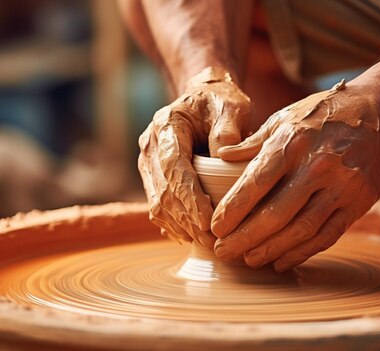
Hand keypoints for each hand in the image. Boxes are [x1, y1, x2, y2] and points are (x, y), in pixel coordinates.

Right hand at [138, 67, 251, 246]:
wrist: (202, 99)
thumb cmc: (220, 102)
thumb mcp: (231, 105)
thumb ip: (228, 127)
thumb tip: (224, 155)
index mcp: (166, 125)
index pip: (174, 167)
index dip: (188, 197)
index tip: (206, 220)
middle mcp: (150, 146)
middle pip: (163, 191)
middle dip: (187, 220)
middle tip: (213, 242)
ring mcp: (148, 163)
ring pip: (157, 204)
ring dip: (181, 227)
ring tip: (207, 244)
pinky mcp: (152, 178)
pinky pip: (158, 207)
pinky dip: (175, 225)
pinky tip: (193, 238)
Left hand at [211, 80, 379, 271]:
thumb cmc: (323, 114)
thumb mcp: (285, 117)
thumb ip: (253, 142)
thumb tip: (219, 157)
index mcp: (294, 142)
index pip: (257, 182)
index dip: (233, 209)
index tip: (215, 228)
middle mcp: (318, 166)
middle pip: (276, 213)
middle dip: (245, 237)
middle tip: (223, 250)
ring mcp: (342, 186)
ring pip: (302, 229)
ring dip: (271, 249)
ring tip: (248, 259)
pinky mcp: (359, 203)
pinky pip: (327, 235)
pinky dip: (302, 252)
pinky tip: (281, 261)